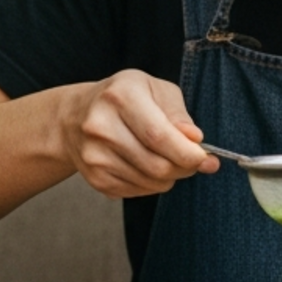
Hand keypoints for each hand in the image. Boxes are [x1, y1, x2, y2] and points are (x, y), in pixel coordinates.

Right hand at [63, 69, 216, 197]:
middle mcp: (101, 126)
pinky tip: (146, 165)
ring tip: (168, 158)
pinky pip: (137, 192)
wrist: (76, 116)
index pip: (159, 135)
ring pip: (150, 182)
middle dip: (184, 168)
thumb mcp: (154, 89)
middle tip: (194, 161)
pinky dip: (152, 184)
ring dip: (170, 177)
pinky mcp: (95, 178)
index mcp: (120, 96)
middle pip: (156, 164)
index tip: (206, 158)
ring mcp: (94, 156)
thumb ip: (178, 114)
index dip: (187, 153)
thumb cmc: (124, 98)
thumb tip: (195, 139)